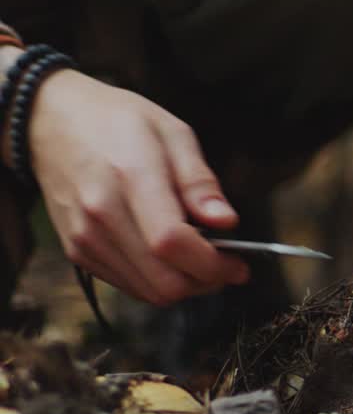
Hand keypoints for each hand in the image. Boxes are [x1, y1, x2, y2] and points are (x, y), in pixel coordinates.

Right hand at [22, 68, 249, 304]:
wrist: (51, 122)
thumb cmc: (118, 122)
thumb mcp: (173, 134)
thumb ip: (200, 182)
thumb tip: (227, 222)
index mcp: (130, 178)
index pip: (173, 242)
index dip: (214, 264)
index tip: (239, 265)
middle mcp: (101, 215)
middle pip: (163, 281)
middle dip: (206, 282)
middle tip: (225, 265)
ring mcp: (85, 237)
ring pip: (148, 291)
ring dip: (184, 285)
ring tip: (200, 258)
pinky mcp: (77, 251)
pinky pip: (128, 285)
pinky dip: (157, 280)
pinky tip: (169, 256)